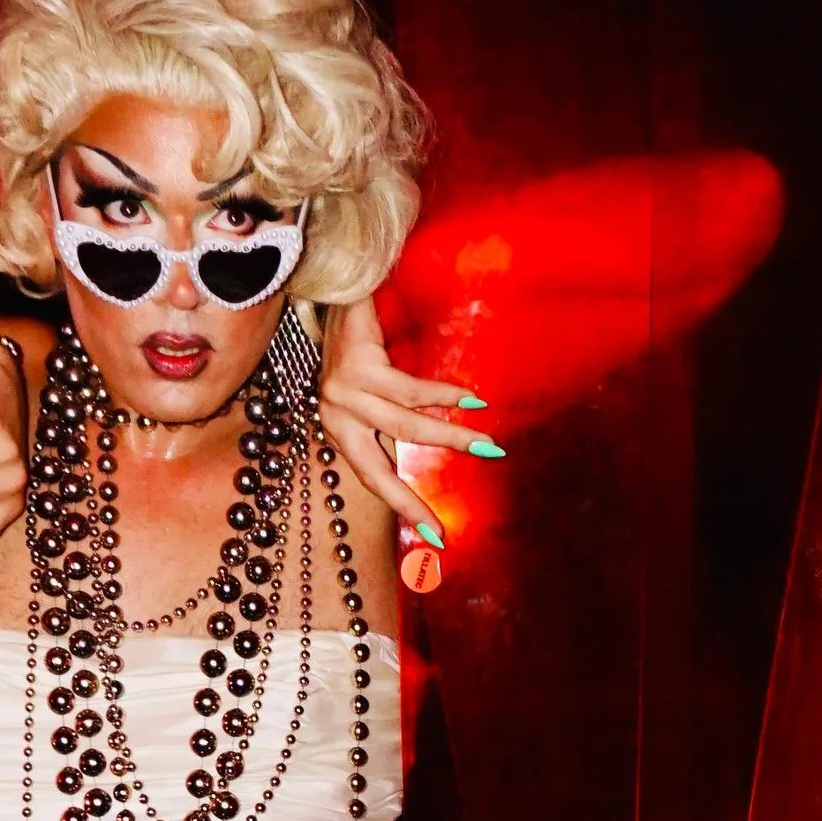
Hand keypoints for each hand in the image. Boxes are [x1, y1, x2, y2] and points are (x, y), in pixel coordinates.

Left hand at [318, 294, 500, 537]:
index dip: (401, 506)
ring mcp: (340, 390)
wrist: (338, 284)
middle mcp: (334, 413)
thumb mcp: (374, 388)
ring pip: (404, 427)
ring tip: (487, 447)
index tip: (432, 536)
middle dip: (412, 501)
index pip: (371, 477)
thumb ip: (392, 419)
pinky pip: (408, 390)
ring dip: (450, 438)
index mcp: (339, 426)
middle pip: (377, 469)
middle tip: (444, 529)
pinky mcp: (355, 365)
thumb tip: (436, 446)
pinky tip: (469, 401)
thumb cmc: (363, 337)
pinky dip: (444, 397)